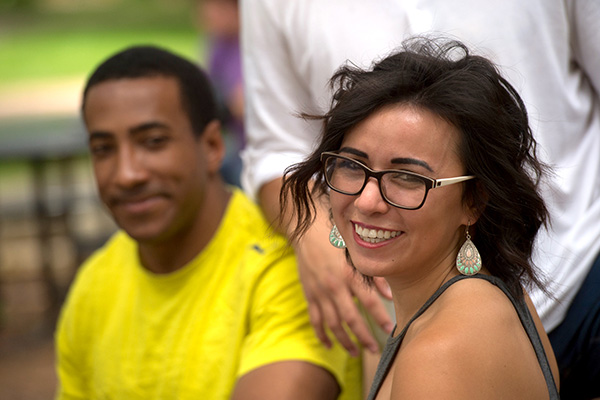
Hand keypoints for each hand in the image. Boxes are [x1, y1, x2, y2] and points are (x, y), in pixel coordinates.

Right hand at [258, 178, 393, 355]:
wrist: (307, 230)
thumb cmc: (336, 238)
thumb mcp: (357, 252)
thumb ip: (374, 275)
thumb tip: (390, 296)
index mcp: (349, 274)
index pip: (369, 302)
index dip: (381, 318)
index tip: (391, 330)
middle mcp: (334, 286)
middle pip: (351, 319)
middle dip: (364, 337)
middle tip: (375, 350)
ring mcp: (319, 292)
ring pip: (332, 323)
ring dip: (344, 341)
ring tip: (355, 352)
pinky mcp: (309, 294)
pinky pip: (315, 319)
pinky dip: (321, 334)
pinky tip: (330, 345)